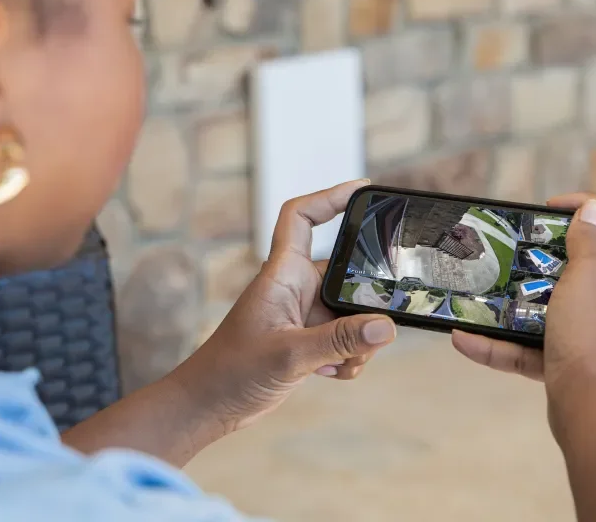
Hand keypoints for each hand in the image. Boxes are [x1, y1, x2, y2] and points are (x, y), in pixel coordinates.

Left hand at [172, 180, 396, 433]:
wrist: (209, 405)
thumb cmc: (231, 371)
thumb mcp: (289, 354)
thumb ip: (339, 341)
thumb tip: (386, 327)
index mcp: (283, 273)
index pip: (302, 217)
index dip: (330, 197)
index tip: (364, 189)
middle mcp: (296, 287)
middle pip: (347, 272)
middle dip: (367, 300)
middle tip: (379, 321)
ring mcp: (303, 314)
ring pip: (350, 312)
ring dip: (357, 338)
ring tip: (345, 361)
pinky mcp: (307, 339)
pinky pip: (344, 337)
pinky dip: (348, 356)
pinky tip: (332, 373)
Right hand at [451, 195, 595, 416]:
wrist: (591, 411)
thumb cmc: (594, 336)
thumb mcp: (590, 277)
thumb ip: (588, 242)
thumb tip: (593, 212)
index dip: (586, 205)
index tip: (545, 207)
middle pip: (581, 263)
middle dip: (541, 253)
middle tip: (512, 246)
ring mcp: (591, 333)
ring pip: (548, 305)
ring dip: (512, 300)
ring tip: (481, 289)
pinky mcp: (567, 360)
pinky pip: (530, 344)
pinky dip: (500, 343)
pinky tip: (464, 339)